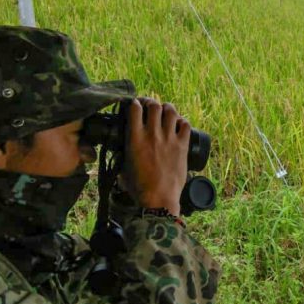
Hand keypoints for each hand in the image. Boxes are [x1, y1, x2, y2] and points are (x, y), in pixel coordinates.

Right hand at [120, 97, 189, 216]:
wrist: (159, 200)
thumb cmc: (139, 188)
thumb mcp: (123, 169)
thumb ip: (121, 156)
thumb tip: (118, 152)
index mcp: (135, 139)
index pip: (135, 109)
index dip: (135, 103)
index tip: (136, 105)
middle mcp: (152, 134)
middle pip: (154, 106)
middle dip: (151, 103)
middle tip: (150, 106)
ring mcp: (169, 139)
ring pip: (171, 111)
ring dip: (167, 109)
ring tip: (165, 112)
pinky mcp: (182, 145)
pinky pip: (185, 124)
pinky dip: (182, 122)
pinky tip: (178, 125)